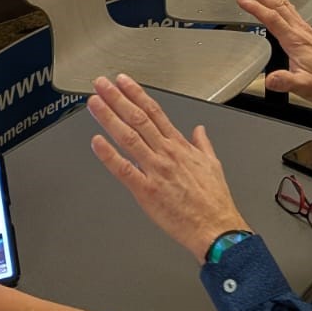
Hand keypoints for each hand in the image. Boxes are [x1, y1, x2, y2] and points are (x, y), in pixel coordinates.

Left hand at [88, 75, 248, 259]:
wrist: (216, 227)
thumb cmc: (215, 201)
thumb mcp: (213, 164)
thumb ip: (202, 144)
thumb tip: (199, 130)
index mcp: (180, 147)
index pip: (155, 112)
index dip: (137, 94)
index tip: (124, 82)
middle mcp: (166, 154)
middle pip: (138, 118)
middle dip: (117, 99)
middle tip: (102, 84)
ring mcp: (155, 170)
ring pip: (128, 137)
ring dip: (109, 118)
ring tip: (95, 103)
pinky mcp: (146, 191)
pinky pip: (124, 170)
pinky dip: (109, 155)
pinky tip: (96, 142)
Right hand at [235, 0, 311, 103]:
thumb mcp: (304, 85)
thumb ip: (286, 81)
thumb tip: (271, 79)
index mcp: (295, 40)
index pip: (272, 18)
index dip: (256, 7)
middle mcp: (298, 29)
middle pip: (275, 4)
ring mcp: (302, 27)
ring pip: (282, 2)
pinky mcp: (304, 29)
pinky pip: (289, 7)